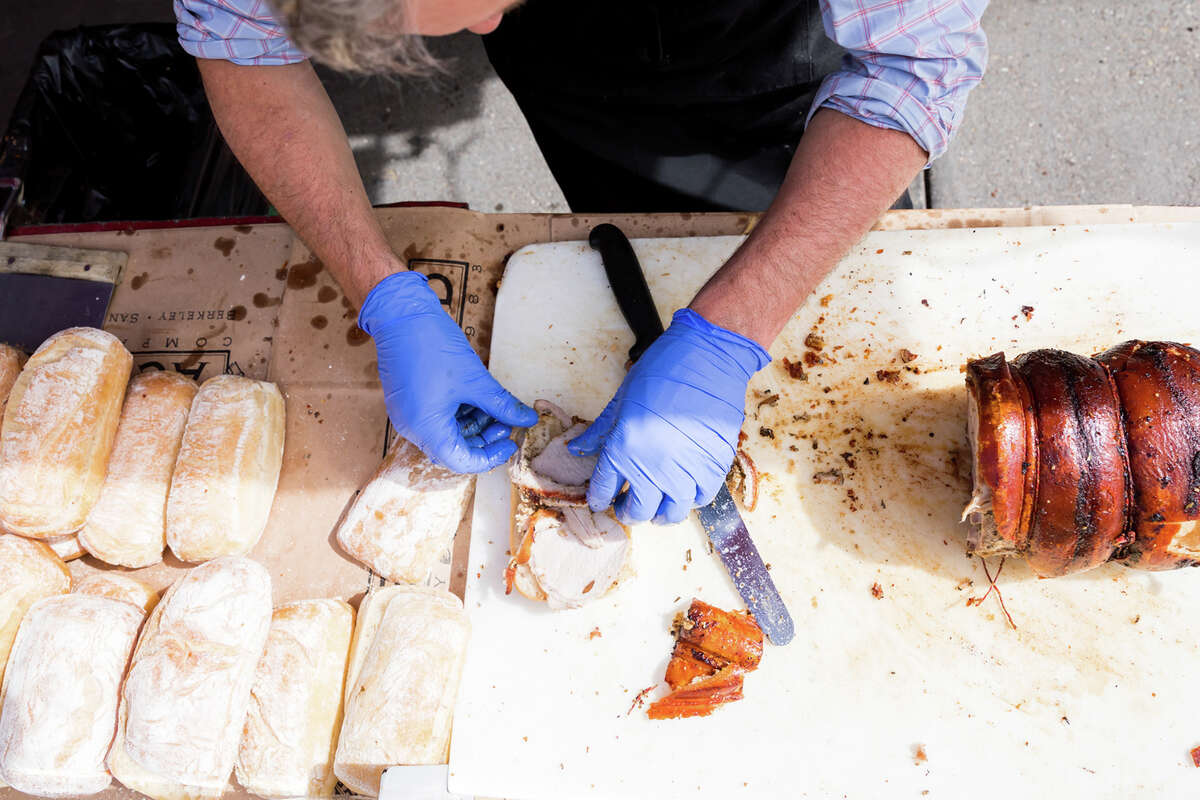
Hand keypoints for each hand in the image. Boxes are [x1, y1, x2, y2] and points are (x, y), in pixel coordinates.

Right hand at [359, 272, 536, 471]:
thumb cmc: (432, 344)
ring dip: (472, 424)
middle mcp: (412, 427)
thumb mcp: (475, 379)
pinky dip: (458, 413)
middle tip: (506, 422)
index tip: (510, 444)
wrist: (400, 314)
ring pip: (446, 433)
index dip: (490, 457)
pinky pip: (435, 418)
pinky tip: (476, 398)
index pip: (461, 461)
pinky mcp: (408, 401)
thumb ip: (502, 404)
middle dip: (483, 438)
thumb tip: (526, 419)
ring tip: (495, 407)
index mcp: (426, 427)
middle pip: (453, 448)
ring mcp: (407, 414)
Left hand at [568, 309, 769, 523]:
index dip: (599, 499)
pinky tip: (684, 490)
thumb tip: (576, 449)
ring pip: (672, 513)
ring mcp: (687, 470)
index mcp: (624, 449)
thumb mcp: (621, 400)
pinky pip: (701, 499)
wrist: (707, 358)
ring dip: (660, 514)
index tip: (601, 500)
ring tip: (657, 506)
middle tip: (627, 506)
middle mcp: (654, 467)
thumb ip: (599, 431)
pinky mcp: (715, 466)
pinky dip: (691, 499)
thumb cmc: (662, 372)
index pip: (604, 490)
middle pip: (637, 511)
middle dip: (628, 512)